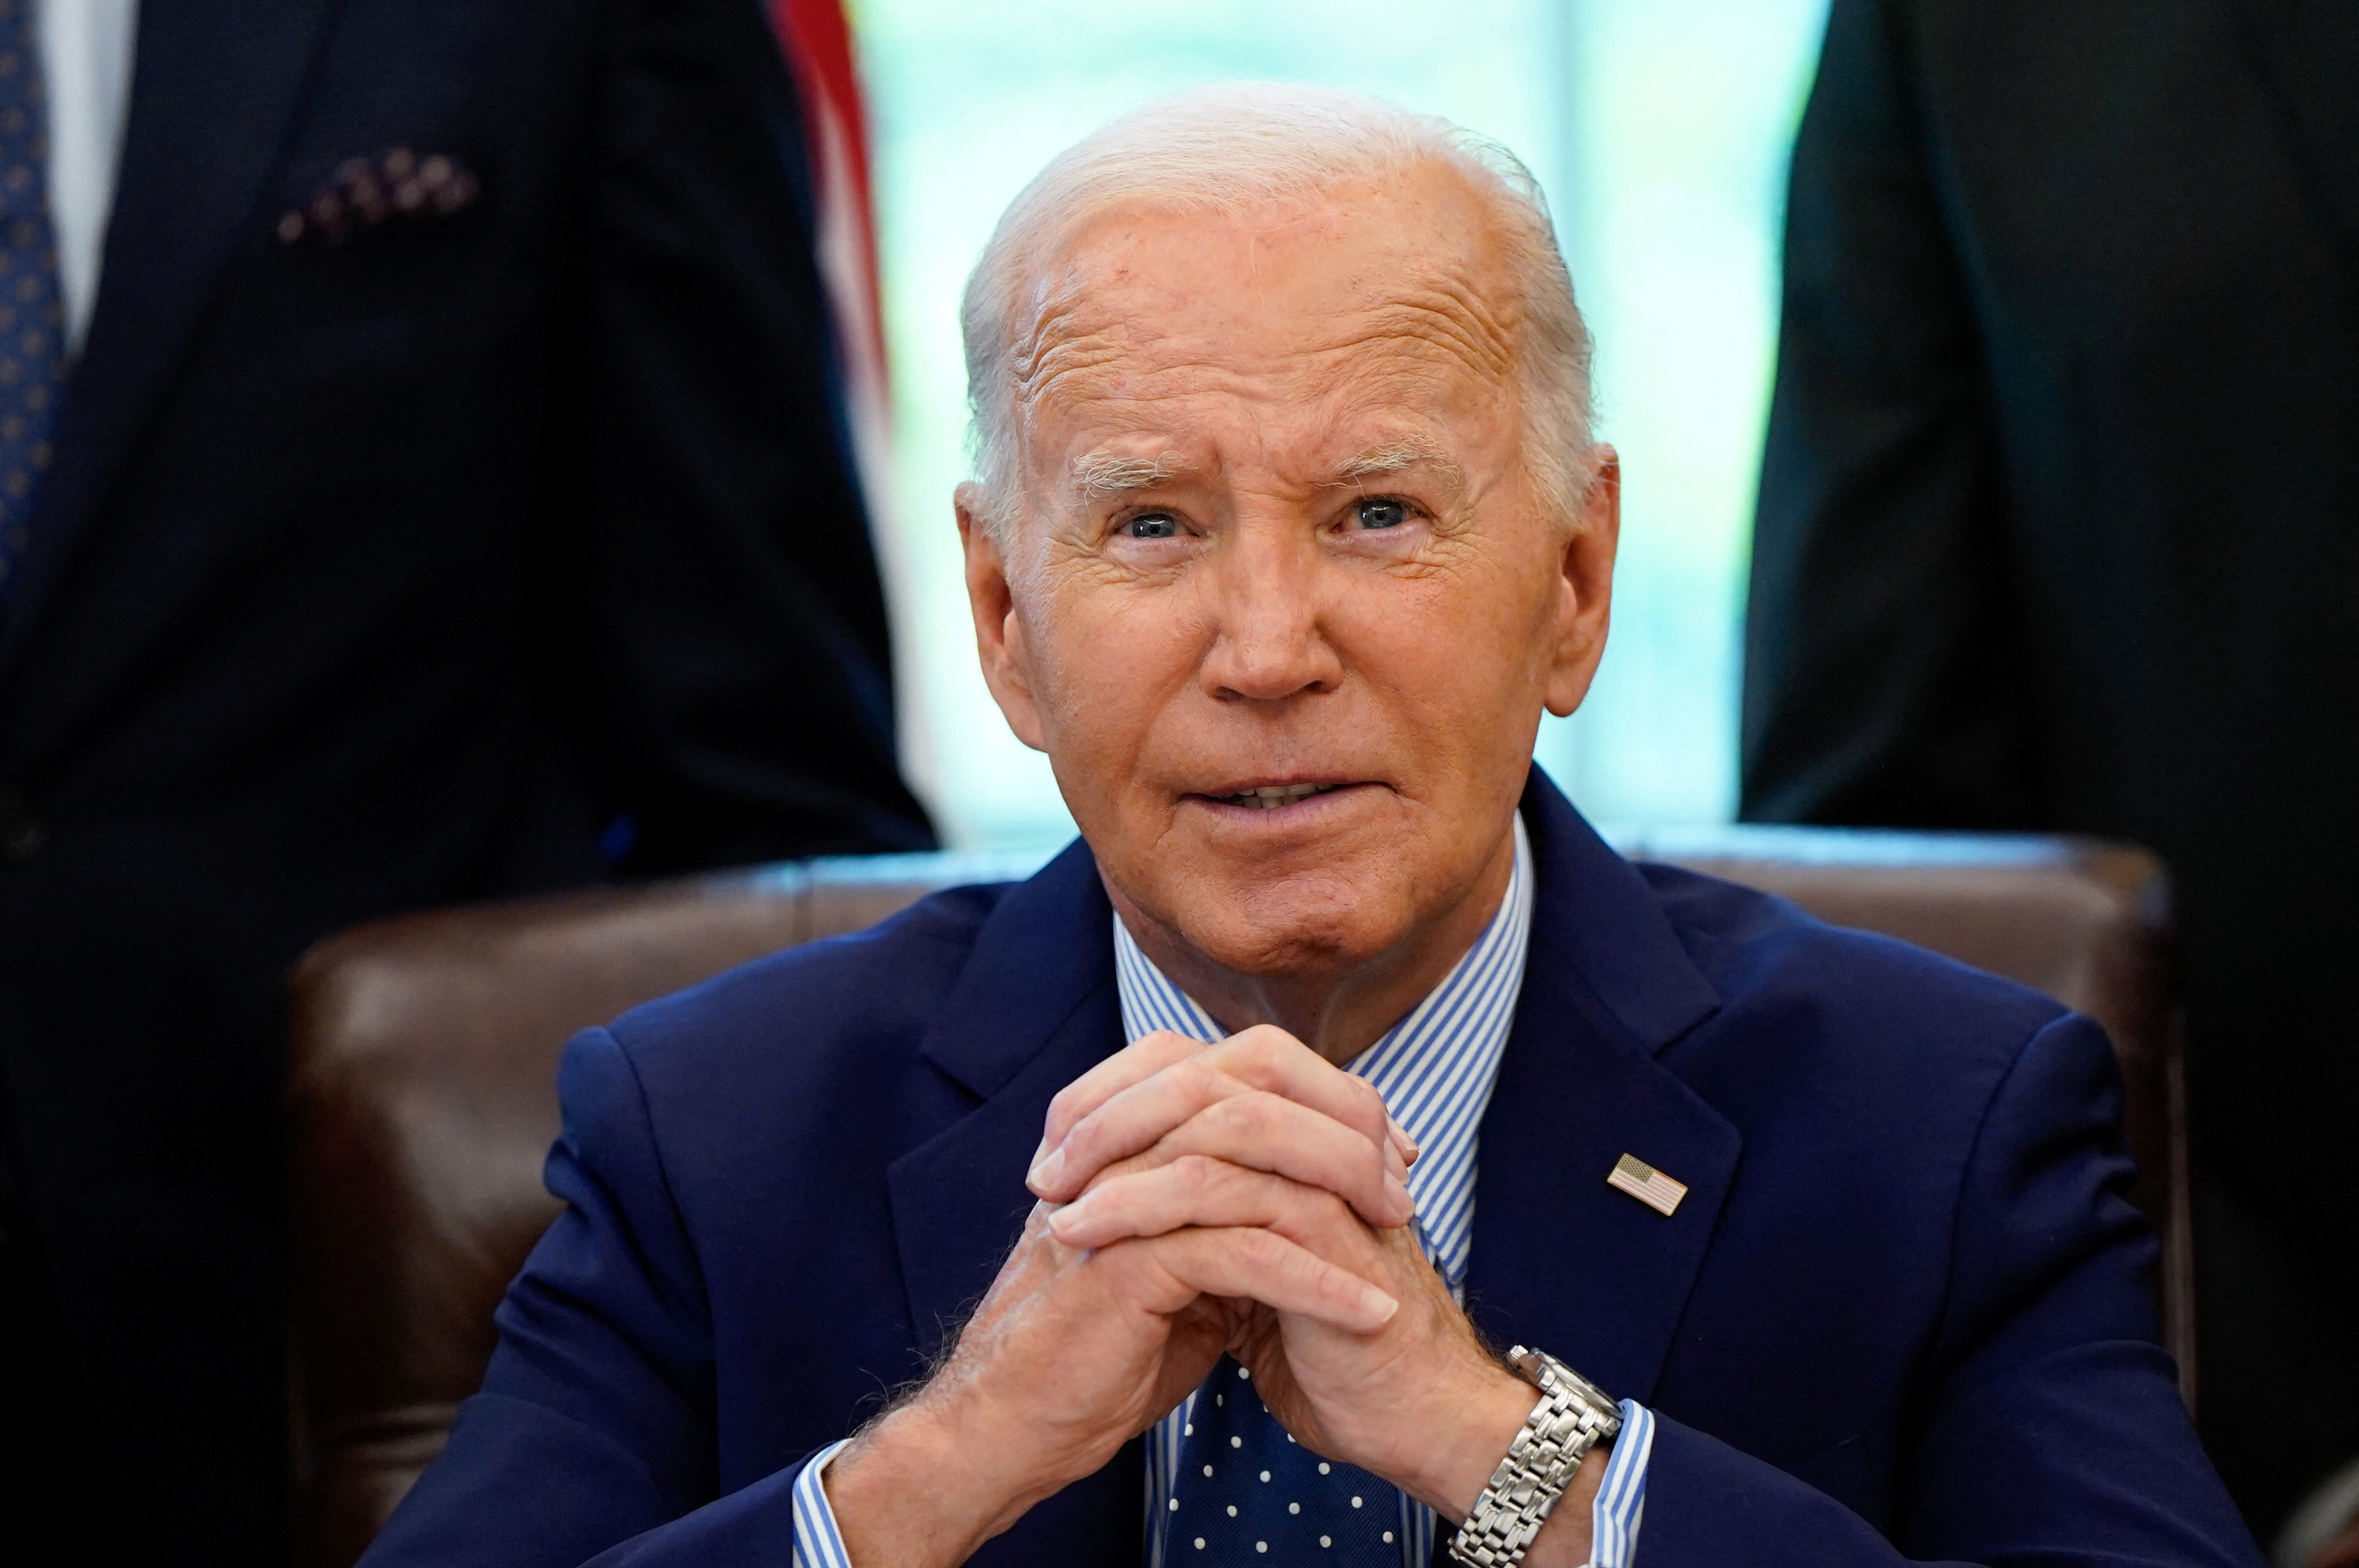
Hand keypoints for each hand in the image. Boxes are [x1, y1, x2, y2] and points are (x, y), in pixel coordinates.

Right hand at [823, 1109, 1399, 1564]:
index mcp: (1126, 1132)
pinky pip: (1240, 1251)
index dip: (1321, 1093)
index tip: (1388, 1148)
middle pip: (1249, 1089)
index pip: (1237, 1066)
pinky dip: (1314, 1280)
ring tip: (1399, 1234)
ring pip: (1249, 1160)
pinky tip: (1368, 1308)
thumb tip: (1307, 1179)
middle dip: (1340, 1128)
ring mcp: (1116, 1197)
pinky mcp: (1125, 1263)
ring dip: (1339, 1195)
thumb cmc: (1098, 1350)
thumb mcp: (1178, 1261)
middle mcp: (1116, 1146)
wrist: (1015, 1427)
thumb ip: (1223, 1209)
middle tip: (1402, 1183)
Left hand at [1039, 1026, 1600, 1559]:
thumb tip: (1128, 1179)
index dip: (1123, 1089)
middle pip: (1212, 1067)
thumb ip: (1213, 1212)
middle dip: (1115, 1106)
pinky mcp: (1333, 1236)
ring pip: (1219, 1120)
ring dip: (1121, 1152)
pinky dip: (1146, 1207)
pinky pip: (1231, 1194)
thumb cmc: (1329, 1348)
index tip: (1054, 1142)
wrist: (1412, 1420)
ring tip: (1055, 1202)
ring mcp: (1335, 1181)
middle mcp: (1325, 1141)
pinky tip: (1091, 1239)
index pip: (1205, 1063)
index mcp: (1307, 1135)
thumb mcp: (1254, 1265)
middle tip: (1047, 1162)